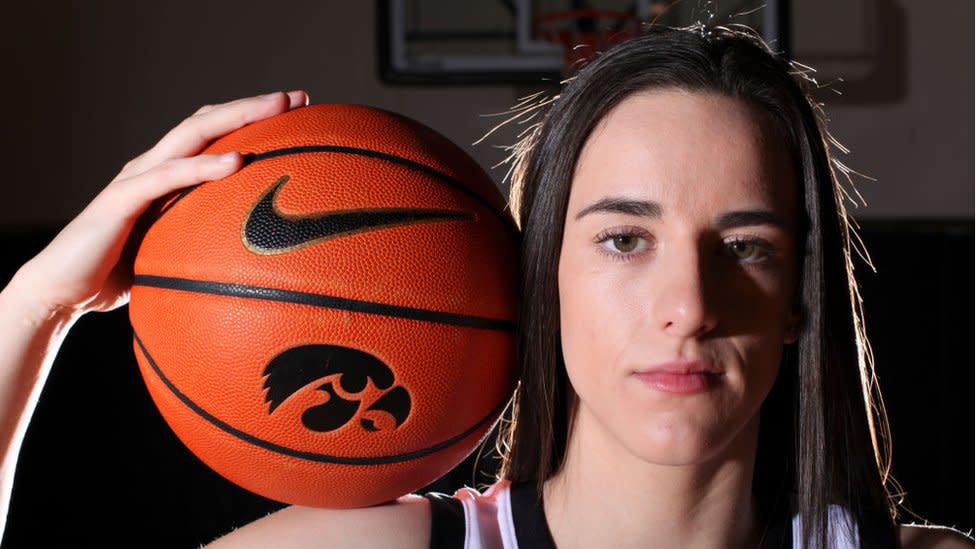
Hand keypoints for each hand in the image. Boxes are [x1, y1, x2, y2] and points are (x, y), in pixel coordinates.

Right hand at [15, 90, 307, 317]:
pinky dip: (204, 166)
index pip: (215, 134)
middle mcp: (154, 166)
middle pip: (209, 121)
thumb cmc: (123, 275)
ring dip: (238, 117)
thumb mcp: (178, 253)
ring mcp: (137, 177)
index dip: (253, 119)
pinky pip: (169, 176)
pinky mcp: (122, 198)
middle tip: (299, 97)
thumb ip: (209, 244)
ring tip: (278, 108)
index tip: (300, 113)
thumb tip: (260, 262)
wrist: (62, 292)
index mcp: (169, 175)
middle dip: (254, 106)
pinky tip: (238, 161)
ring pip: (192, 133)